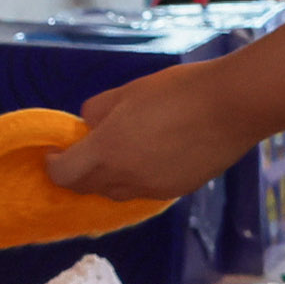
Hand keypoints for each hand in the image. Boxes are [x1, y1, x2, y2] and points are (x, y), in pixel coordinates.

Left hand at [44, 61, 256, 212]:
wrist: (231, 106)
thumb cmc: (176, 91)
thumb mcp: (126, 92)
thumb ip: (97, 112)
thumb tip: (88, 126)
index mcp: (106, 153)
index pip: (64, 175)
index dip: (53, 165)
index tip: (54, 152)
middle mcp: (125, 179)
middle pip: (88, 188)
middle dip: (77, 173)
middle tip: (80, 153)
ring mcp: (153, 189)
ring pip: (117, 192)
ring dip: (107, 178)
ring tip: (116, 153)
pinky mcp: (177, 191)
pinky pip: (144, 190)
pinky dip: (136, 178)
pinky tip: (149, 156)